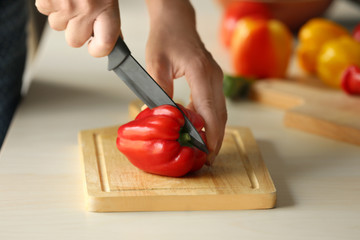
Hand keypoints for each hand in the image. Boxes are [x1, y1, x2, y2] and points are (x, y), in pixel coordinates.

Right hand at [35, 0, 120, 56]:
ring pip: (58, 26)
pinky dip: (49, 4)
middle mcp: (87, 7)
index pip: (104, 45)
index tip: (95, 46)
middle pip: (75, 41)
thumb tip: (116, 43)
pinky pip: (45, 11)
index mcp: (107, 7)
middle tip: (81, 13)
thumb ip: (109, 21)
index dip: (97, 49)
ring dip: (62, 15)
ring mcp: (66, 4)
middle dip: (76, 31)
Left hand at [145, 0, 226, 163]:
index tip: (207, 154)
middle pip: (220, 115)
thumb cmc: (166, 37)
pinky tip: (199, 129)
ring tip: (204, 149)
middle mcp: (213, 76)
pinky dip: (209, 119)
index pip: (209, 111)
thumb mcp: (156, 63)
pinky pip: (214, 103)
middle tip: (207, 159)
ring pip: (219, 111)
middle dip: (216, 139)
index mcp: (200, 72)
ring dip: (214, 131)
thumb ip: (160, 91)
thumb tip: (164, 117)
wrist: (176, 20)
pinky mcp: (212, 79)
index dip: (210, 135)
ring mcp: (216, 77)